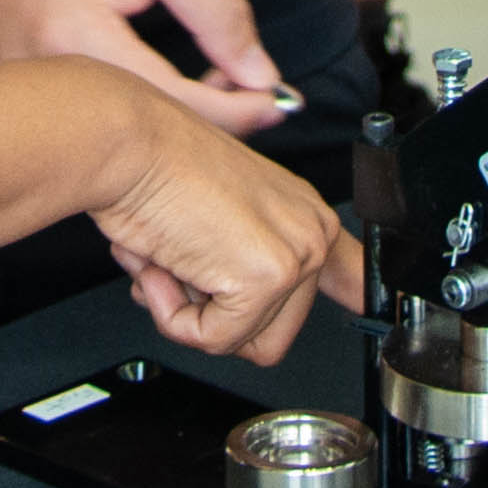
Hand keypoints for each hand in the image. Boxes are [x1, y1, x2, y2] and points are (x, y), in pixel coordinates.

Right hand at [0, 0, 289, 132]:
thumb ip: (217, 12)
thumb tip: (261, 76)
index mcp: (77, 41)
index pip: (178, 108)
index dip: (241, 110)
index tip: (283, 97)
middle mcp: (45, 81)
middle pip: (149, 132)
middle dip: (214, 119)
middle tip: (261, 88)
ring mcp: (27, 88)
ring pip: (122, 128)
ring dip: (180, 114)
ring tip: (223, 79)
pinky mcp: (25, 83)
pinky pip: (96, 111)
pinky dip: (144, 104)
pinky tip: (177, 81)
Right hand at [87, 91, 364, 360]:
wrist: (125, 144)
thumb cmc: (150, 170)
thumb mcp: (211, 218)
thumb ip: (241, 262)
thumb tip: (253, 319)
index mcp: (303, 214)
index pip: (353, 276)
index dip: (354, 299)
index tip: (362, 307)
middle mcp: (311, 231)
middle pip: (272, 333)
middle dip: (209, 313)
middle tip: (179, 264)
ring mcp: (295, 255)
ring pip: (240, 343)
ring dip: (186, 314)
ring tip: (170, 258)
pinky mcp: (266, 278)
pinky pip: (212, 340)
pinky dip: (172, 314)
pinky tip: (164, 263)